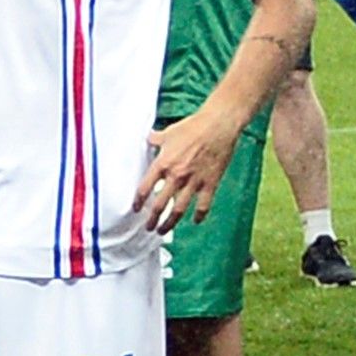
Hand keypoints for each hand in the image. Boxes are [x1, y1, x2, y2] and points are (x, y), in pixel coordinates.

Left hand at [132, 105, 245, 230]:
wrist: (219, 125)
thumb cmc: (193, 126)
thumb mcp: (169, 132)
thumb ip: (156, 139)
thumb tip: (149, 138)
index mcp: (163, 164)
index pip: (144, 189)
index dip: (138, 202)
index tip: (136, 209)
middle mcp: (176, 176)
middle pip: (160, 205)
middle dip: (152, 219)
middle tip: (148, 227)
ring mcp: (194, 181)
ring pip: (179, 210)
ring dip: (169, 223)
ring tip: (164, 230)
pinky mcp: (210, 183)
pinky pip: (203, 205)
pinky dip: (199, 215)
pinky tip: (195, 221)